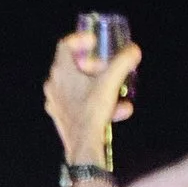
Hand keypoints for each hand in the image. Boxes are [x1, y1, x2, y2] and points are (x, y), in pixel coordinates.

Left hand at [44, 25, 142, 172]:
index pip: (65, 45)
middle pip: (72, 66)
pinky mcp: (60, 116)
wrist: (83, 146)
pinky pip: (77, 103)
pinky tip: (112, 112)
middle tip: (108, 70)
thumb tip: (134, 50)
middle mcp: (53, 84)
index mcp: (61, 71)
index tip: (95, 43)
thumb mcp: (110, 83)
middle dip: (94, 67)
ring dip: (98, 87)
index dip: (81, 40)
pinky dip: (93, 103)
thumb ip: (122, 63)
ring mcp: (55, 101)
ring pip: (77, 87)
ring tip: (118, 96)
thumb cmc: (92, 111)